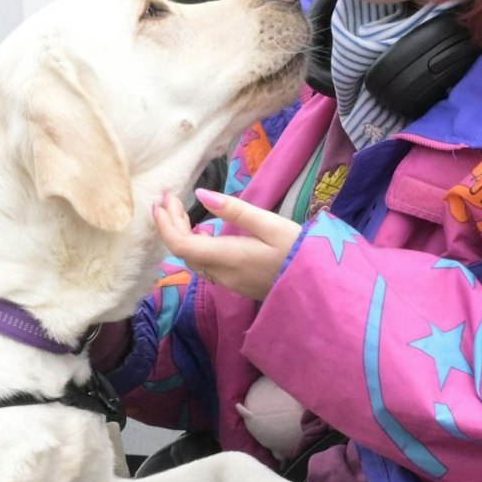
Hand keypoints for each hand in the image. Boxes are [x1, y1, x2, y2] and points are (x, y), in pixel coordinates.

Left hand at [154, 188, 302, 301]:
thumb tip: (201, 195)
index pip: (181, 245)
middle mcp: (222, 275)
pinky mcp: (236, 285)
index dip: (165, 224)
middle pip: (183, 252)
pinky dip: (196, 246)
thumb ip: (234, 210)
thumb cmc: (299, 250)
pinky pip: (205, 266)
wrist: (319, 285)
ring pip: (193, 260)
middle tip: (170, 198)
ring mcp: (229, 283)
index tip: (162, 200)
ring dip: (181, 236)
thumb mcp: (270, 223)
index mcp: (228, 258)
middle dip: (170, 224)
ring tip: (181, 210)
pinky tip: (204, 232)